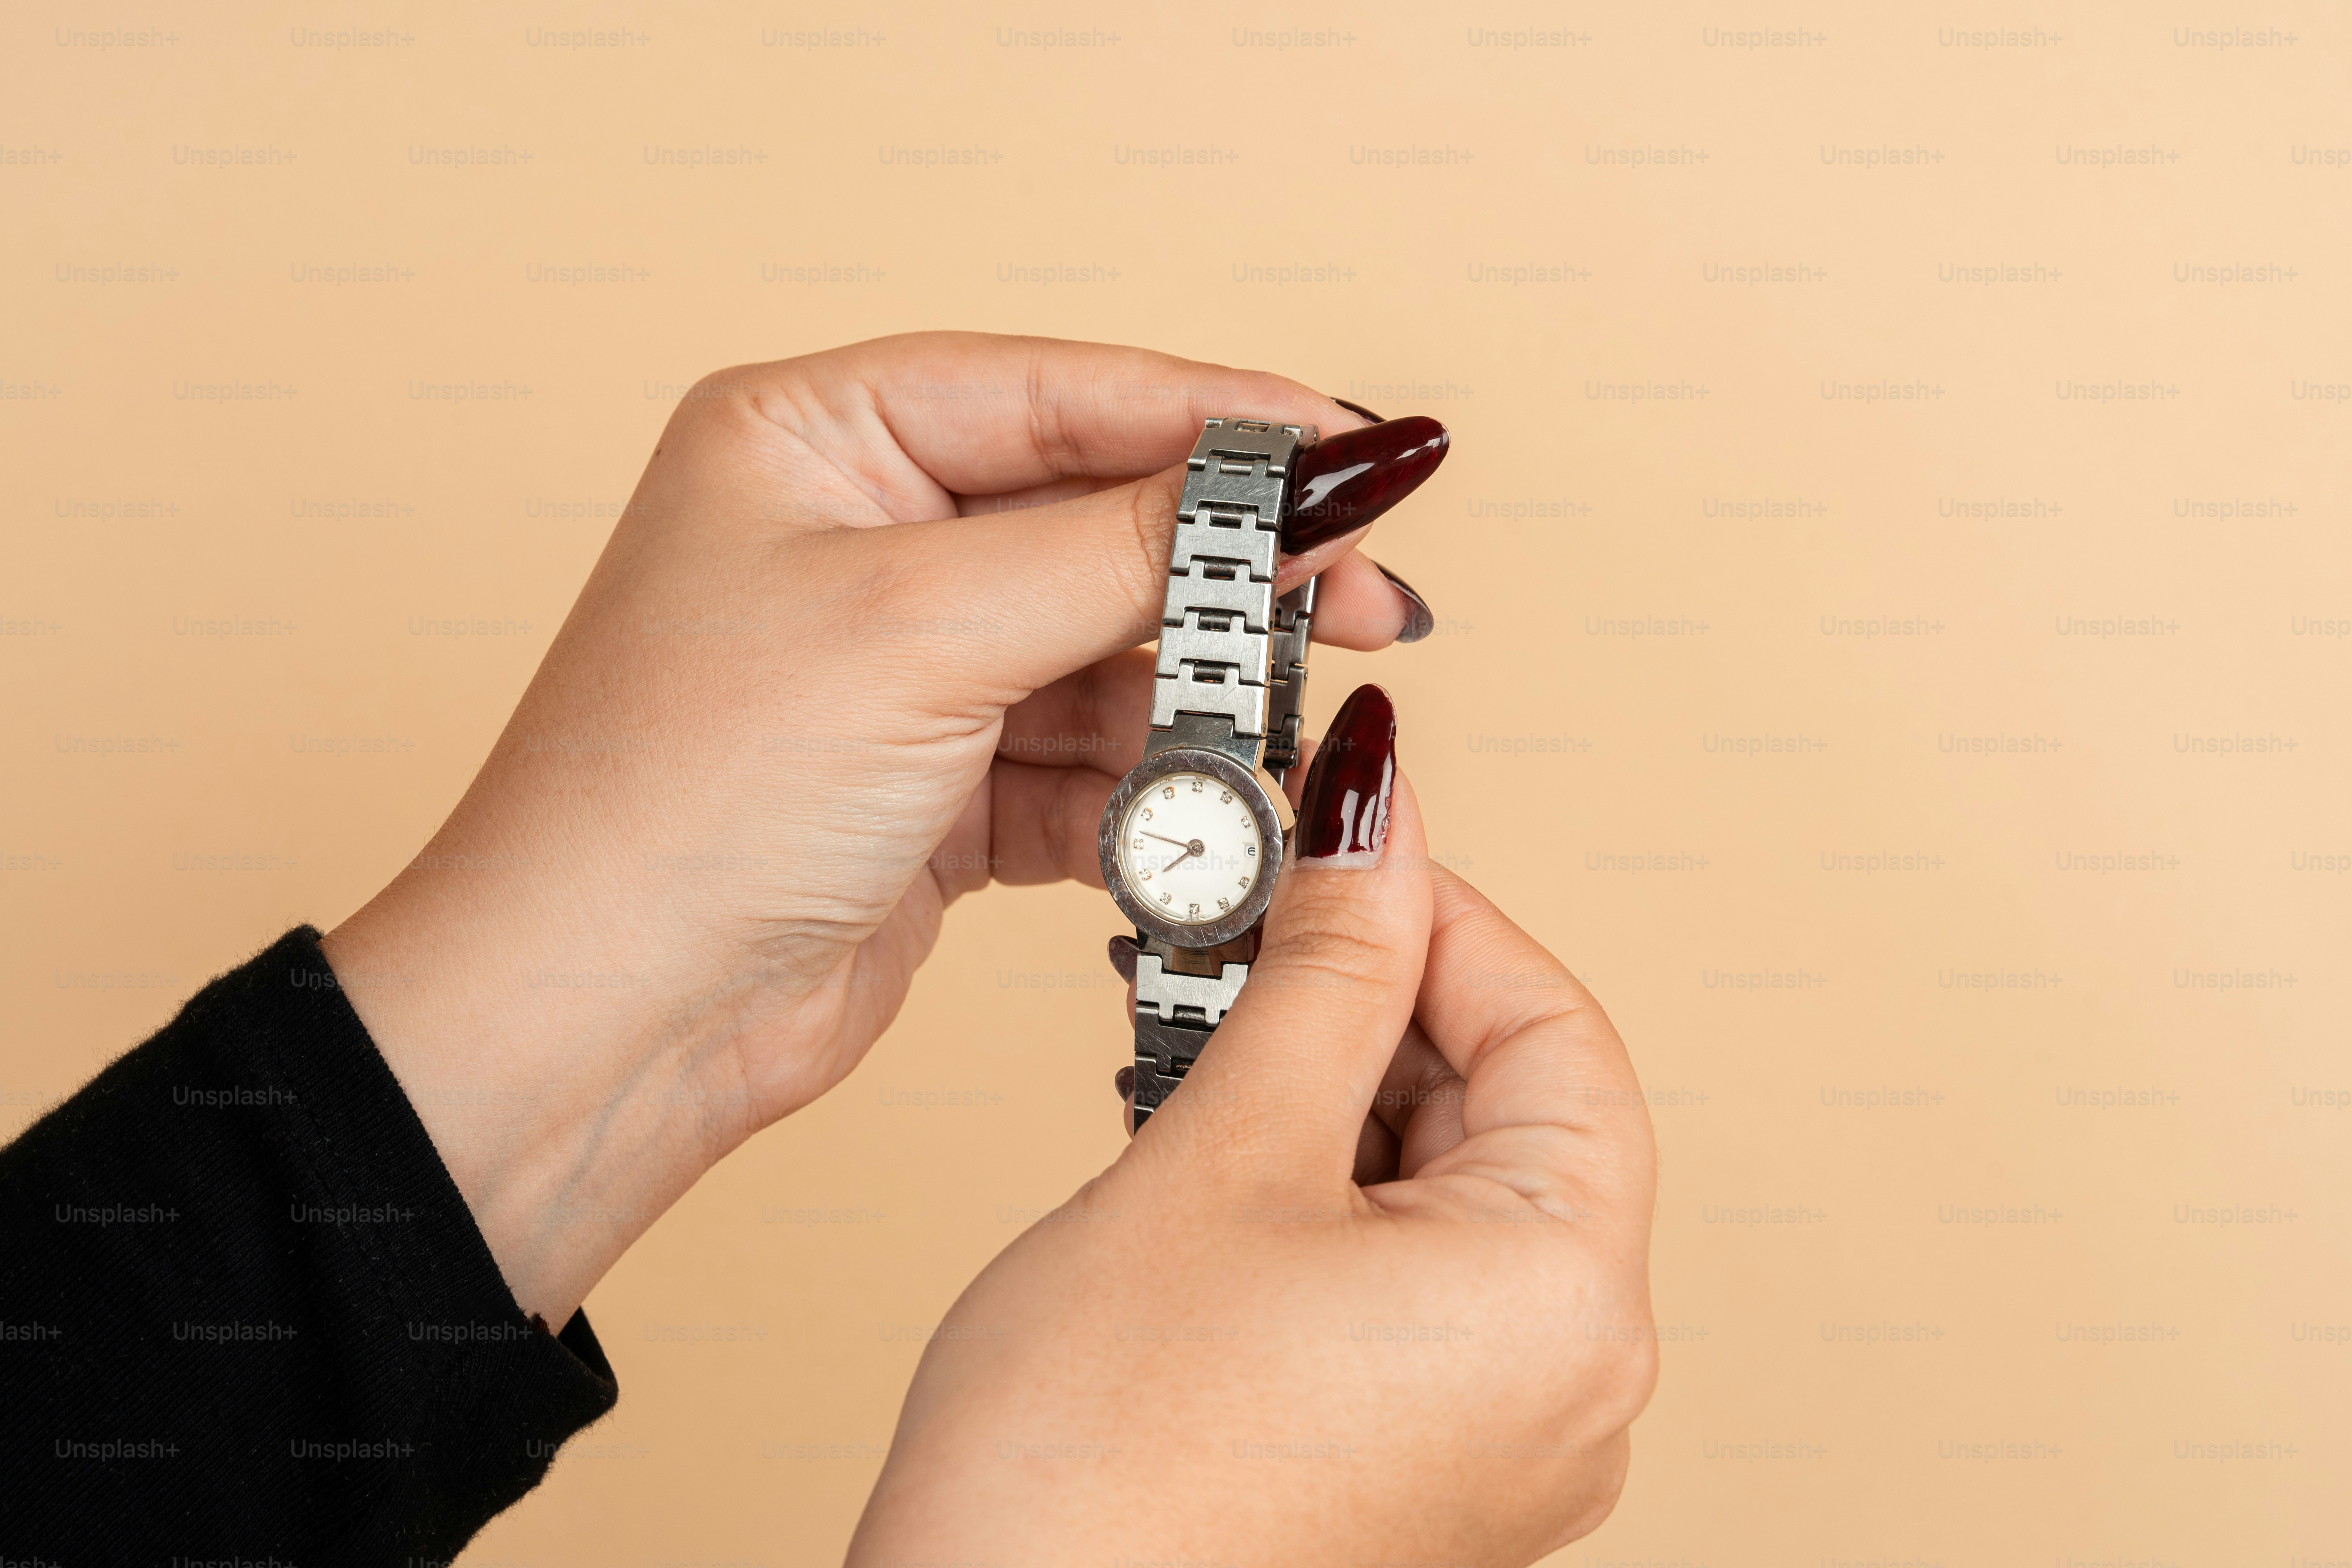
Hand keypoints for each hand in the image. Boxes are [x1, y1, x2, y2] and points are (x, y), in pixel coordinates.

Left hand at [321, 334, 1448, 1323]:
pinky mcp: (935, 788)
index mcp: (818, 438)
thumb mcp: (924, 630)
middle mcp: (859, 538)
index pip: (1066, 394)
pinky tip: (1213, 823)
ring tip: (1289, 737)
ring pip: (1107, 653)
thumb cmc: (690, 798)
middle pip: (1102, 521)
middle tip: (1371, 603)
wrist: (598, 1025)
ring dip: (1203, 700)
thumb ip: (1124, 547)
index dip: (1225, 424)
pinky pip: (1084, 764)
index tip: (1361, 456)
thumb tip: (1298, 477)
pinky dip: (1150, 794)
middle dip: (1234, 574)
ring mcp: (901, 668)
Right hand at [850, 687, 1659, 1564]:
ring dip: (1337, 1098)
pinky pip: (1409, 1281)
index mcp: (1568, 1304)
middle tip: (1254, 939)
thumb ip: (1325, 973)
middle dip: (1377, 1009)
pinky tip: (1227, 1158)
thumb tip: (1377, 835)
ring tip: (1212, 1051)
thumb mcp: (1225, 1155)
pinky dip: (1327, 1197)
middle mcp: (1566, 1386)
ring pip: (1447, 1194)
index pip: (1556, 1033)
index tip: (1354, 847)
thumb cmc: (1096, 1467)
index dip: (1447, 916)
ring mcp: (1498, 1439)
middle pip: (1510, 1115)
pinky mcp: (1420, 1464)